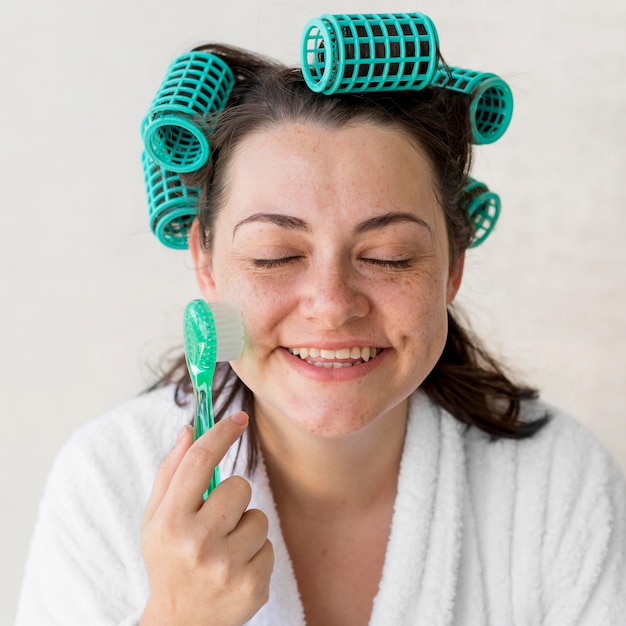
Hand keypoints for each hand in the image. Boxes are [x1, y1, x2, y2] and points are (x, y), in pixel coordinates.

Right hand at [140, 412, 273, 625]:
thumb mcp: (155, 520)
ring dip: (245, 528)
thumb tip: (188, 429)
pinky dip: (256, 553)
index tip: (239, 417)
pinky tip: (235, 570)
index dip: (221, 432)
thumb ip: (171, 473)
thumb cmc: (168, 561)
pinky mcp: (253, 586)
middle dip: (232, 497)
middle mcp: (197, 543)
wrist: (180, 625)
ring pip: (259, 516)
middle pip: (239, 486)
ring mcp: (227, 567)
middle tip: (216, 520)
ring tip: (224, 550)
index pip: (199, 461)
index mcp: (169, 522)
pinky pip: (270, 545)